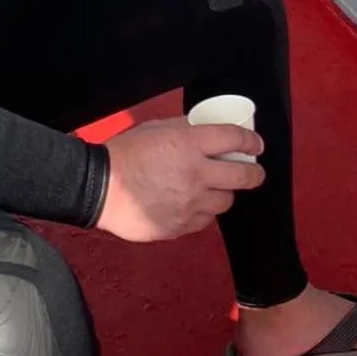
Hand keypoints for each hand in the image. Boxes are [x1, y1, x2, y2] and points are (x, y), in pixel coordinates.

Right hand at [96, 117, 264, 242]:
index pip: (234, 139)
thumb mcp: (156, 128)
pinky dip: (204, 211)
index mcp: (189, 144)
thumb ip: (185, 129)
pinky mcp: (181, 226)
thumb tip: (206, 128)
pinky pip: (205, 219)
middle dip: (254, 173)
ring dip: (224, 193)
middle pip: (243, 176)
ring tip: (215, 189)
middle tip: (254, 172)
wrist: (100, 188)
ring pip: (226, 201)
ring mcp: (191, 204)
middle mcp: (196, 174)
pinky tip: (194, 204)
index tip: (256, 145)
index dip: (251, 141)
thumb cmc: (125, 154)